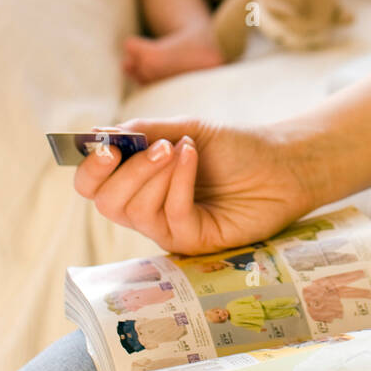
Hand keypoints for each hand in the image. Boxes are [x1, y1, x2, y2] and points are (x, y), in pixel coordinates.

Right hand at [74, 118, 317, 254]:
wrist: (280, 164)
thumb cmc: (234, 148)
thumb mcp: (185, 129)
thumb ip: (143, 131)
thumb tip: (97, 133)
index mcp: (137, 180)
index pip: (92, 185)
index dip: (90, 169)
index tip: (107, 147)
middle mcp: (146, 208)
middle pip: (107, 203)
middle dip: (126, 172)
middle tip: (154, 146)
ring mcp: (169, 228)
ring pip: (136, 212)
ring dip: (155, 174)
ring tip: (180, 148)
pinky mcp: (194, 241)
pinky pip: (171, 216)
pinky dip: (178, 182)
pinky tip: (192, 156)